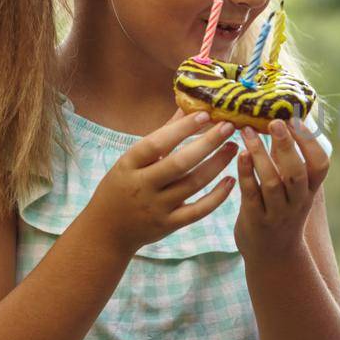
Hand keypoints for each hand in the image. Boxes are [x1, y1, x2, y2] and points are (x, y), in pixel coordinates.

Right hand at [88, 109, 238, 252]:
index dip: (180, 129)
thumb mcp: (130, 161)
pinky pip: (198, 211)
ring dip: (217, 164)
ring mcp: (156, 207)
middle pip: (179, 163)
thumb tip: (185, 109)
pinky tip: (231, 180)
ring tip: (233, 148)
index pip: (156, 144)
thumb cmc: (121, 187)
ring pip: (193, 184)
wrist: (106, 231)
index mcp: (128, 165)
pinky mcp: (169, 225)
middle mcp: (142, 186)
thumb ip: (160, 136)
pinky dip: (217, 196)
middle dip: (207, 143)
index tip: (204, 114)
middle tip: (228, 127)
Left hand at [233, 118, 328, 254]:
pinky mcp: (256, 220)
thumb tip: (284, 118)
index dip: (310, 142)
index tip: (295, 119)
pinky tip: (240, 154)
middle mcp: (297, 201)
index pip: (320, 164)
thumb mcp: (293, 188)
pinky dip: (246, 173)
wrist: (274, 255)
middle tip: (274, 122)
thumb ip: (288, 157)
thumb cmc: (281, 210)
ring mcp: (277, 213)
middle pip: (296, 172)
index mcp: (310, 190)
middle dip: (287, 145)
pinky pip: (250, 194)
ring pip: (272, 182)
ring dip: (260, 155)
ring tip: (247, 132)